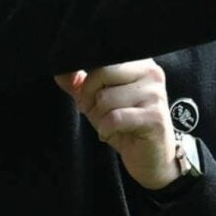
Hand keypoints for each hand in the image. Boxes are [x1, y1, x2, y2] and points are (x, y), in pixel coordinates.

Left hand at [54, 60, 178, 189]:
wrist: (151, 157)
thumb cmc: (125, 124)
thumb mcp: (98, 101)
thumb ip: (80, 83)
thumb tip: (60, 71)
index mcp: (140, 62)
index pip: (102, 57)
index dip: (87, 79)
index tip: (88, 95)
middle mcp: (152, 73)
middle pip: (102, 72)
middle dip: (89, 96)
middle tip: (95, 111)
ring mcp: (156, 94)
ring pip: (106, 98)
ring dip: (99, 117)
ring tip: (110, 125)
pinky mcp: (154, 118)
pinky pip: (114, 118)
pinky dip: (105, 130)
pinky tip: (112, 134)